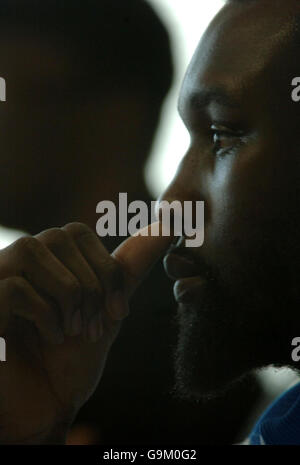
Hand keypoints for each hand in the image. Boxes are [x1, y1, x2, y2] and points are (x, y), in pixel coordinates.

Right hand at [0, 222, 172, 442]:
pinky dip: (46, 317)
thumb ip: (130, 268)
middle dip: (93, 286)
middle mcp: (20, 263)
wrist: (44, 407)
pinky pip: (18, 287)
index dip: (106, 268)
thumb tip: (167, 226)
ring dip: (70, 300)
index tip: (120, 311)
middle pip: (62, 236)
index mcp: (47, 262)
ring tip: (73, 332)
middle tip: (95, 327)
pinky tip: (48, 338)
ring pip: (38, 250)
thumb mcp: (108, 308)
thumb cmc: (71, 360)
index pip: (77, 232)